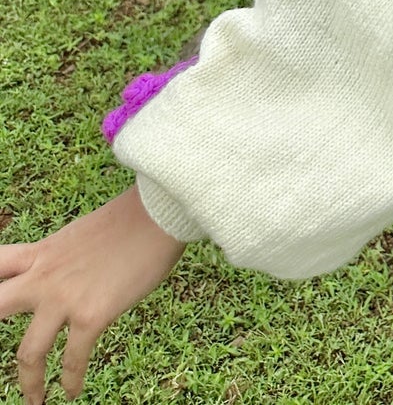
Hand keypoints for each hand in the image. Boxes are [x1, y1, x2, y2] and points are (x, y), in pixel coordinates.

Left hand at [0, 185, 186, 402]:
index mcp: (43, 252)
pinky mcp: (91, 315)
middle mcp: (45, 276)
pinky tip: (72, 391)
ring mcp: (65, 298)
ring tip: (34, 399)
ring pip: (28, 353)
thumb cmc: (131, 218)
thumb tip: (67, 277)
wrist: (160, 212)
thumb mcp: (81, 234)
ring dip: (29, 382)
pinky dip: (71, 381)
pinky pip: (72, 360)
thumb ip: (63, 260)